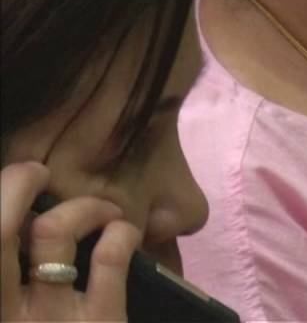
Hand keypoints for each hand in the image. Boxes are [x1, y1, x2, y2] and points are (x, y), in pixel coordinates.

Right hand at [1, 161, 142, 321]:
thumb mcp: (14, 317)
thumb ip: (10, 281)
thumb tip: (16, 233)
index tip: (8, 185)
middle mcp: (0, 314)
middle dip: (14, 183)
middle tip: (32, 171)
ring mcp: (48, 321)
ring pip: (52, 231)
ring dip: (80, 206)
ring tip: (98, 209)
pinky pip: (111, 256)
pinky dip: (120, 231)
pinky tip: (122, 233)